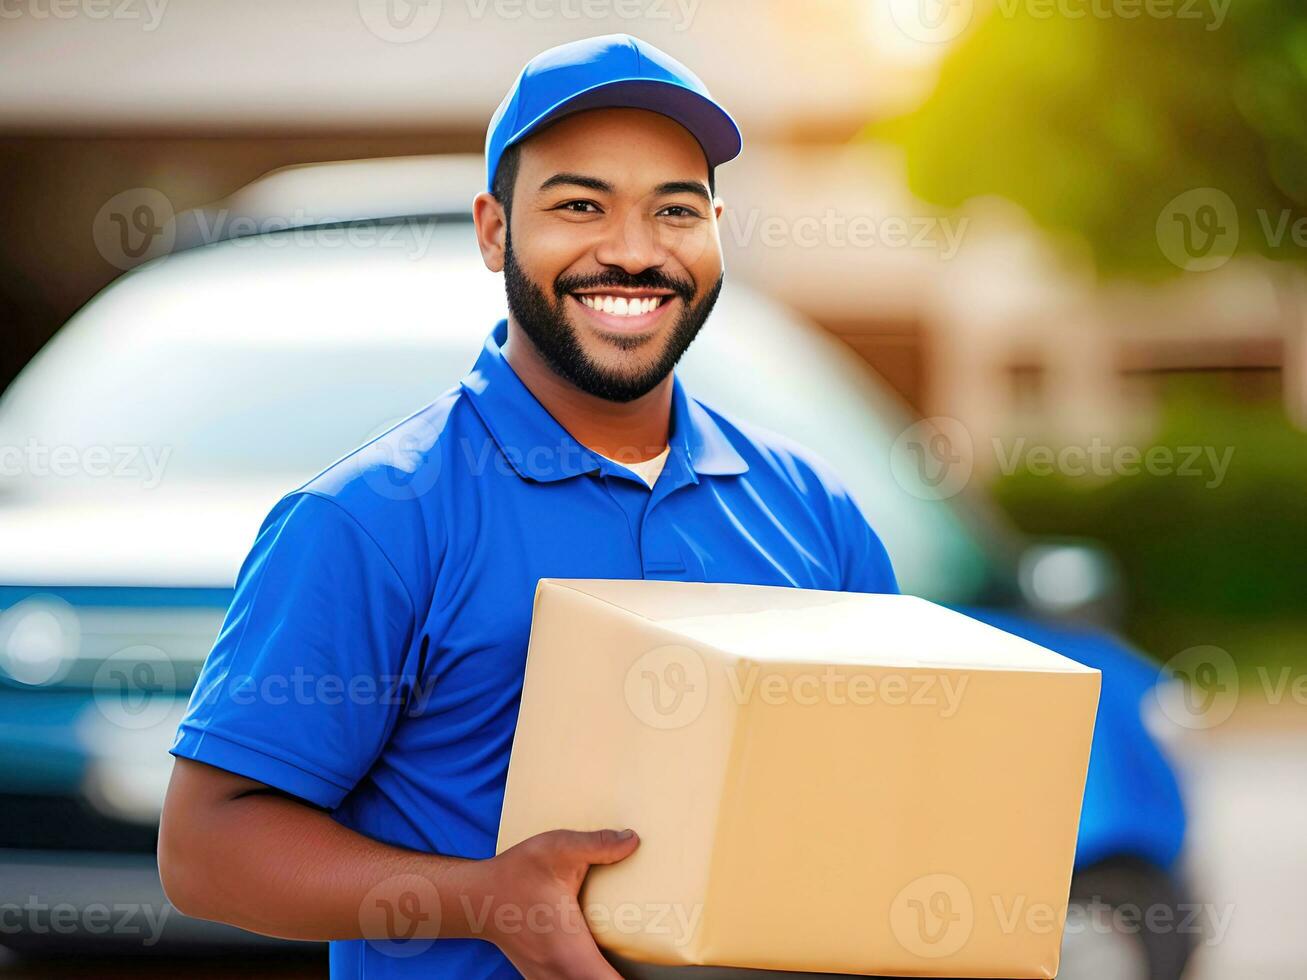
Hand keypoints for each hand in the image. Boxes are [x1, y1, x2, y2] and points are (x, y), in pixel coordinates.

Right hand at [483, 828, 639, 978]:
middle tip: (650, 967)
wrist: (477, 897)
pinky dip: (588, 979)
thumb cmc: (516, 874)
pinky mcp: (542, 977)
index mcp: (571, 952)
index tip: (656, 975)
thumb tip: (634, 840)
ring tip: (629, 967)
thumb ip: (597, 844)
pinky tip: (600, 965)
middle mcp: (560, 974)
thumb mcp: (558, 848)